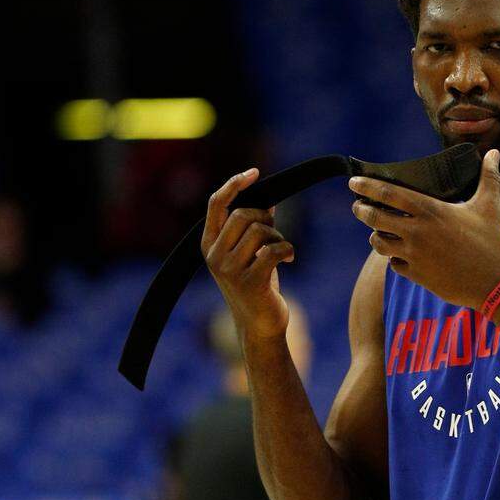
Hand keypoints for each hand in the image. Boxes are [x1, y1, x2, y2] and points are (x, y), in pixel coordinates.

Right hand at [202, 168, 294, 341]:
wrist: (260, 326)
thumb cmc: (257, 285)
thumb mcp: (250, 252)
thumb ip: (253, 226)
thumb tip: (267, 197)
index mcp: (209, 244)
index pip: (216, 204)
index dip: (234, 185)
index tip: (254, 173)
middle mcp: (214, 256)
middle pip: (244, 215)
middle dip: (266, 219)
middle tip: (275, 235)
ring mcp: (229, 270)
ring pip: (260, 231)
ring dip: (278, 237)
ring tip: (281, 252)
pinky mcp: (249, 282)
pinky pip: (274, 249)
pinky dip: (287, 249)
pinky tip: (290, 259)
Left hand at [349, 149, 499, 309]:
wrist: (497, 283)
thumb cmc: (494, 241)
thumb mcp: (491, 205)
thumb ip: (489, 177)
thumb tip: (494, 153)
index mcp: (431, 210)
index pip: (389, 194)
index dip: (367, 186)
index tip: (353, 182)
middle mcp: (417, 232)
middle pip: (375, 218)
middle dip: (361, 210)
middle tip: (358, 206)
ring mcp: (415, 256)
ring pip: (379, 244)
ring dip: (376, 236)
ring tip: (378, 232)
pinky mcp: (417, 276)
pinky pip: (395, 265)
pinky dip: (395, 259)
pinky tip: (400, 255)